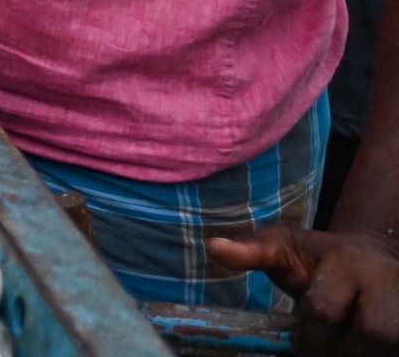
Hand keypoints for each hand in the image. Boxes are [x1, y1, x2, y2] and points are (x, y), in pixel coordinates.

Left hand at [211, 228, 398, 353]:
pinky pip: (394, 350)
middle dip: (336, 346)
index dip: (311, 335)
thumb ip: (252, 250)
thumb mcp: (285, 247)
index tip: (304, 341)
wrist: (376, 257)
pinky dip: (380, 351)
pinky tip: (370, 342)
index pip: (323, 311)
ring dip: (360, 351)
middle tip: (329, 338)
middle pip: (358, 338)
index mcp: (346, 261)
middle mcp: (385, 280)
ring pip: (379, 349)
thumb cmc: (321, 258)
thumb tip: (213, 247)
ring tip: (351, 337)